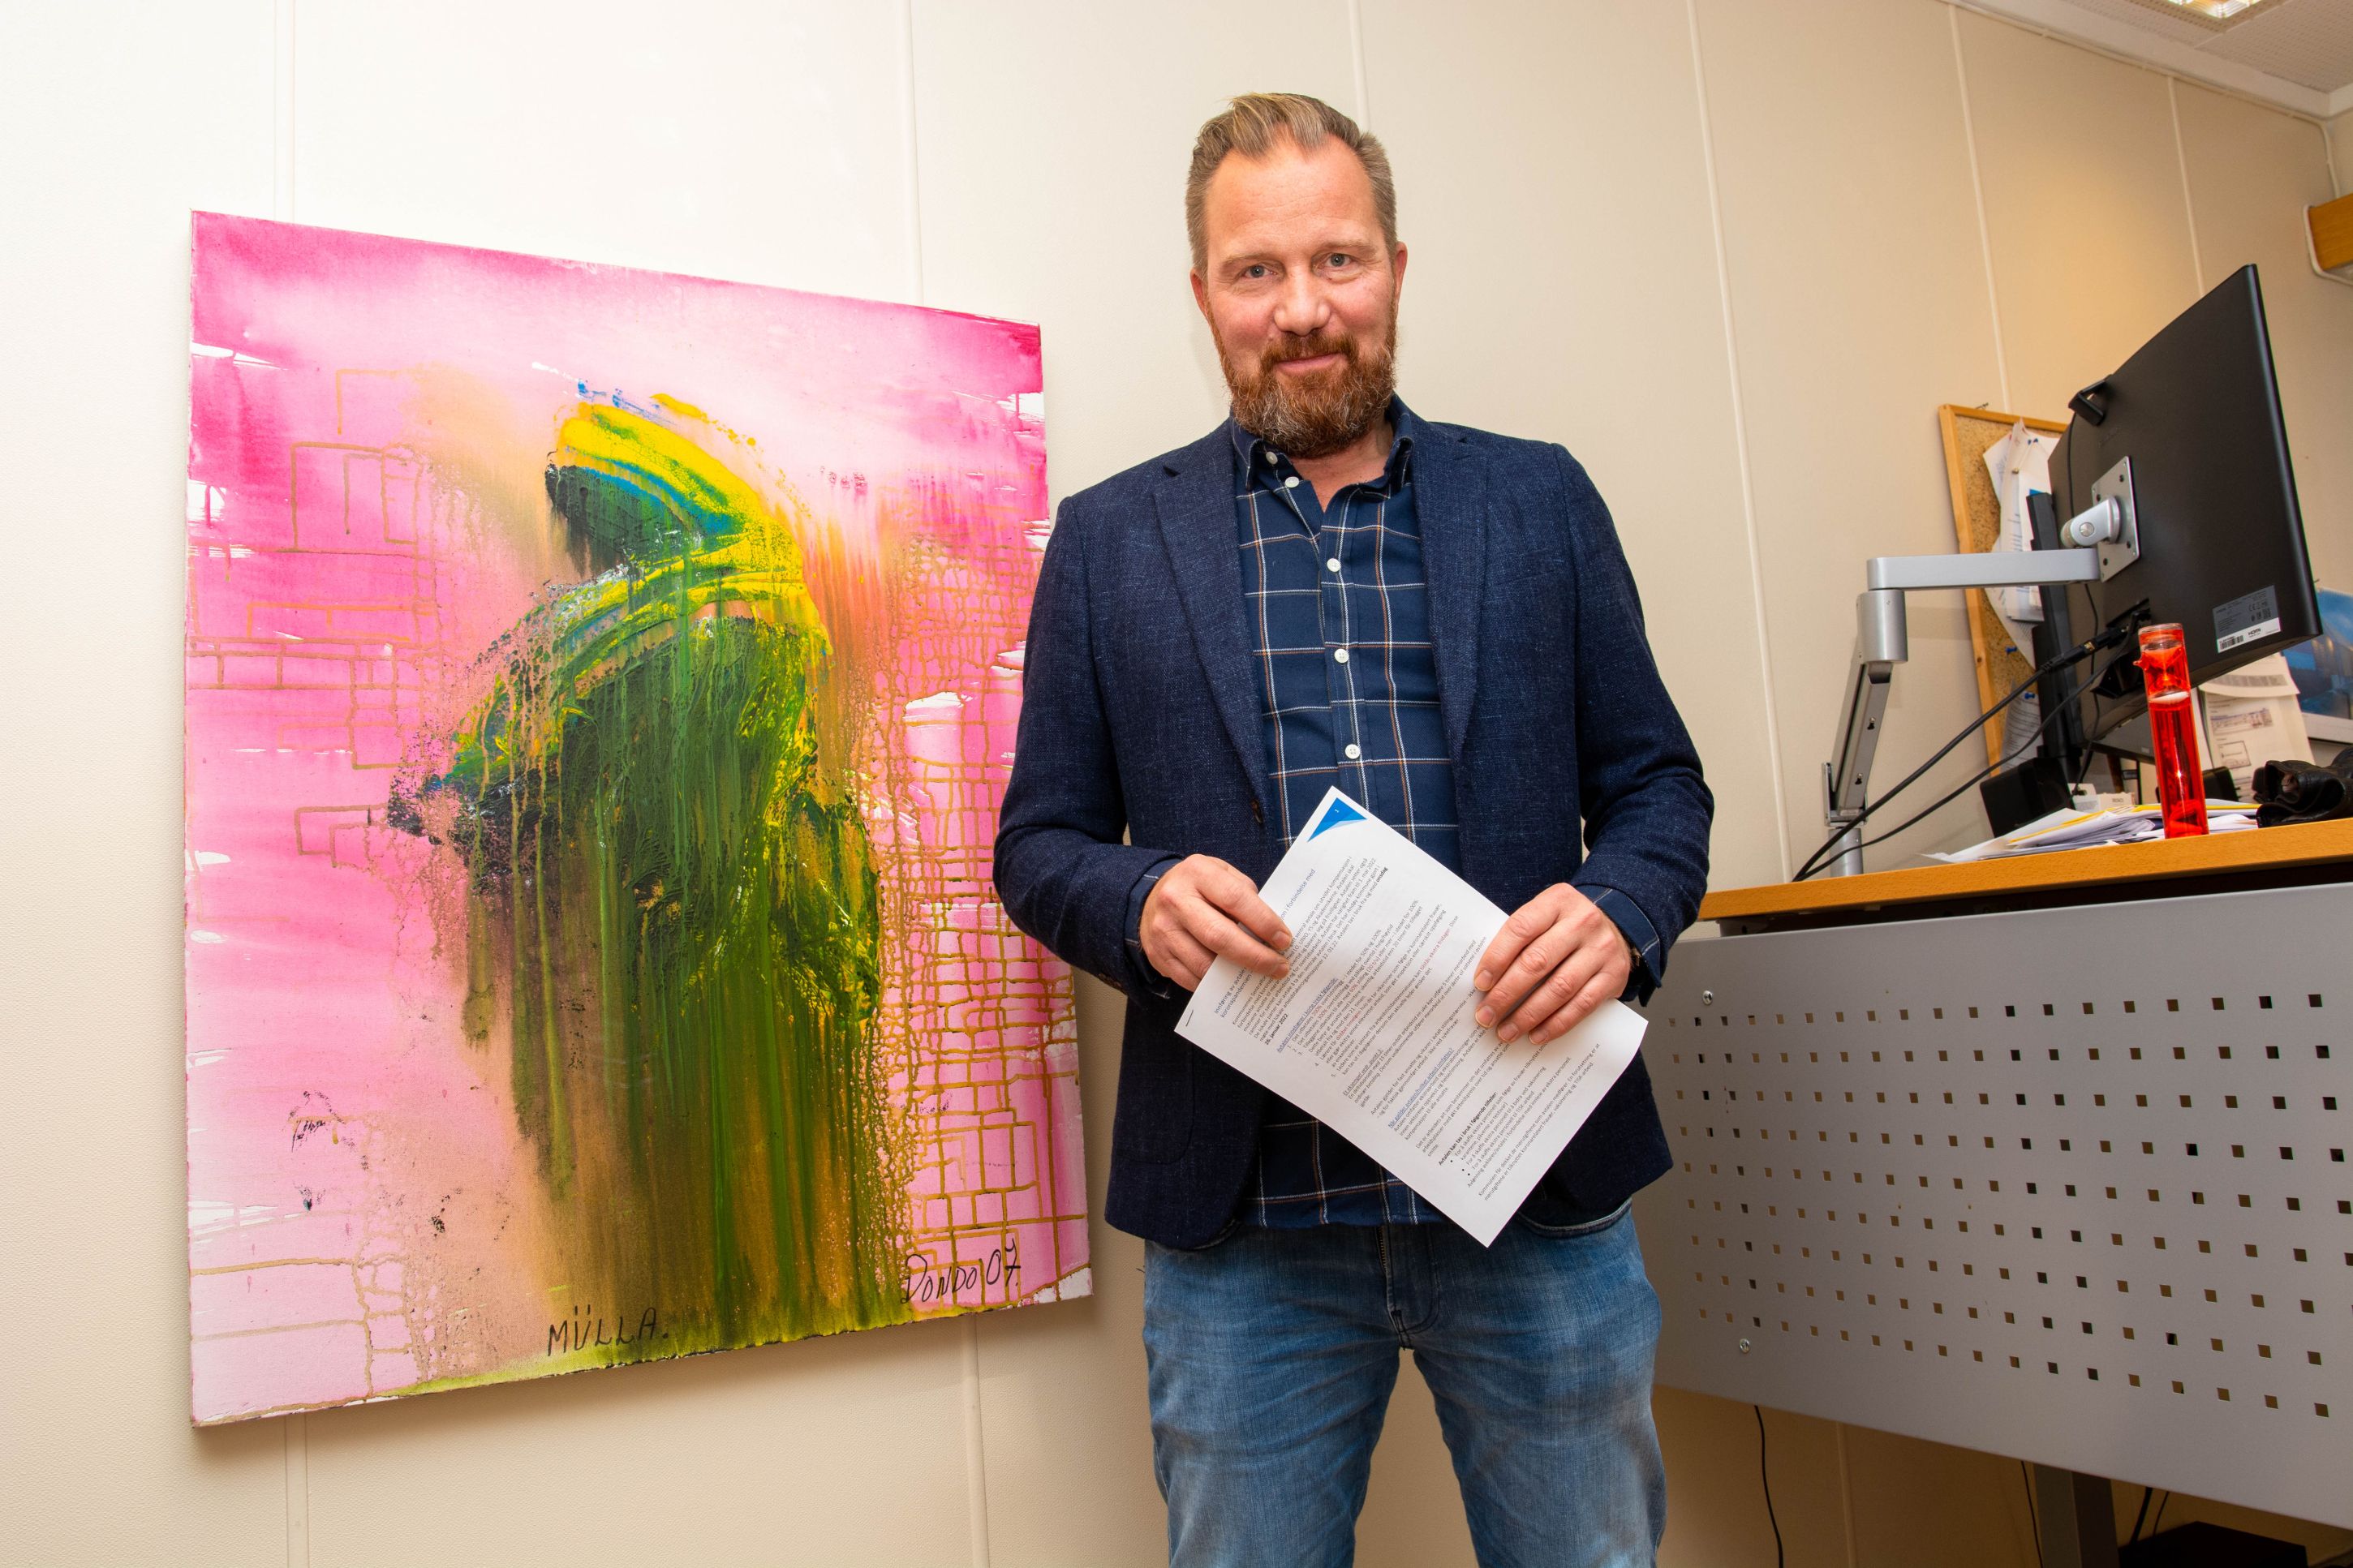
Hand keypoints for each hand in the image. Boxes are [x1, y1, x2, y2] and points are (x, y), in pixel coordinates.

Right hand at [1140, 855, 1291, 990]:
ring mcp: (1163, 930)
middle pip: (1219, 936)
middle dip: (1255, 956)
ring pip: (1204, 963)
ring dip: (1237, 975)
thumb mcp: (1221, 874)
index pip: (1235, 898)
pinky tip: (1233, 982)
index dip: (1263, 921)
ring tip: (1261, 977)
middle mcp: (1176, 901)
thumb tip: (1272, 932)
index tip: (1284, 940)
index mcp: (1197, 873)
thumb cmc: (1198, 887)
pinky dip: (1215, 985)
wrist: (1151, 897)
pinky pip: (1190, 979)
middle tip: (1279, 967)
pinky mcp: (1158, 955)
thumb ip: (1244, 895)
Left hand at [1471, 884, 1630, 1044]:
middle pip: (1537, 961)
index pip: (1521, 928)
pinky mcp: (1614, 976)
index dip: (1497, 958)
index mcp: (1558, 901)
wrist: (1618, 926)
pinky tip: (1536, 1035)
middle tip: (1486, 1015)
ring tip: (1507, 1031)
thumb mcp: (1546, 915)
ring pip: (1559, 988)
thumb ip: (1520, 938)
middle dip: (1506, 993)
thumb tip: (1485, 979)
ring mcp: (1601, 950)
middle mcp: (1582, 922)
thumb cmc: (1566, 926)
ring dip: (1528, 1015)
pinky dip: (1556, 1024)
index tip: (1480, 984)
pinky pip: (1582, 1005)